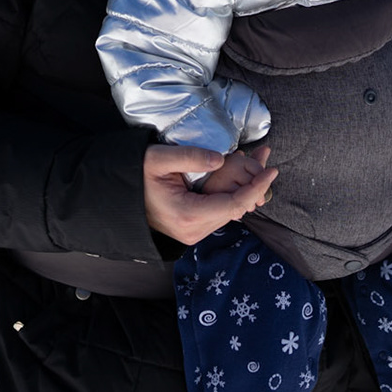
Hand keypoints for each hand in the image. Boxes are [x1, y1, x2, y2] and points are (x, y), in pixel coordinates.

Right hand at [144, 144, 277, 245]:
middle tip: (265, 157)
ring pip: (230, 212)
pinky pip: (220, 213)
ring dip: (245, 189)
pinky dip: (232, 194)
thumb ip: (191, 156)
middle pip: (236, 209)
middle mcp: (194, 231)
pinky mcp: (193, 230)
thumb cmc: (136, 175)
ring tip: (255, 161)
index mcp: (188, 215)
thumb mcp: (159, 158)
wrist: (119, 198)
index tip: (272, 170)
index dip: (256, 187)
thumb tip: (221, 160)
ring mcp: (193, 234)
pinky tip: (236, 176)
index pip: (234, 204)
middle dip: (254, 184)